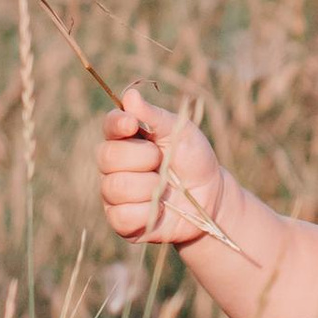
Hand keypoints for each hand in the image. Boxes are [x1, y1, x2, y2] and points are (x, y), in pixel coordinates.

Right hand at [96, 93, 227, 249]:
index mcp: (127, 137)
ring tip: (164, 188)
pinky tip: (158, 209)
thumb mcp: (181, 131)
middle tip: (162, 161)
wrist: (210, 197)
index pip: (109, 125)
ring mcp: (114, 194)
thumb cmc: (193, 158)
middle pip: (107, 157)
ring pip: (115, 187)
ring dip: (147, 187)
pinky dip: (145, 213)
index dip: (116, 125)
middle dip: (141, 158)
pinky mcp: (121, 221)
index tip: (132, 124)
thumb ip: (155, 116)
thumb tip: (129, 96)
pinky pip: (121, 216)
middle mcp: (114, 165)